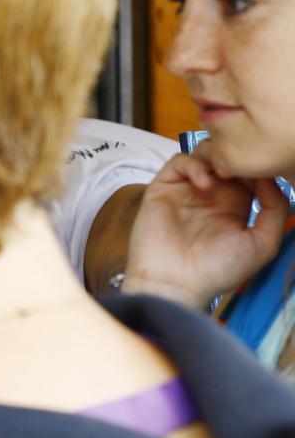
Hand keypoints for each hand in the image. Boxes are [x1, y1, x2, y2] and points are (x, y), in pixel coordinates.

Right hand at [121, 144, 285, 306]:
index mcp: (234, 205)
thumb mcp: (263, 243)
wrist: (177, 283)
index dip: (257, 166)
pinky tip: (203, 182)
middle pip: (225, 158)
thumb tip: (268, 178)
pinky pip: (178, 162)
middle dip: (236, 157)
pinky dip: (193, 164)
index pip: (248, 172)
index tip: (264, 169)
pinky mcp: (163, 189)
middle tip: (241, 167)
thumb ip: (275, 209)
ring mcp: (185, 190)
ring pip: (202, 154)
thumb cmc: (217, 271)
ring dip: (214, 157)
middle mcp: (210, 195)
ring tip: (221, 175)